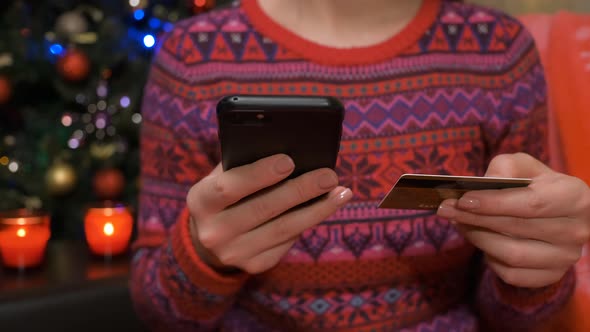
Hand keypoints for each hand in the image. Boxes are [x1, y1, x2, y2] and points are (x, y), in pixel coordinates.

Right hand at [186, 154, 351, 273]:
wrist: (210, 235)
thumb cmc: (225, 193)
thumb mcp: (223, 175)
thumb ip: (245, 163)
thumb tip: (293, 152)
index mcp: (200, 201)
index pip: (229, 187)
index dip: (259, 174)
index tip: (289, 160)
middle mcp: (213, 231)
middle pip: (263, 209)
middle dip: (300, 190)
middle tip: (329, 175)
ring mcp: (233, 253)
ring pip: (283, 229)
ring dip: (317, 209)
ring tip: (341, 192)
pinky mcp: (254, 266)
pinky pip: (287, 242)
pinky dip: (308, 222)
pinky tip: (325, 207)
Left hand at [437, 153, 589, 287]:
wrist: (553, 213)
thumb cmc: (534, 185)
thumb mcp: (522, 167)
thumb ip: (504, 167)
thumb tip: (485, 184)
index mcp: (575, 197)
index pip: (531, 203)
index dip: (494, 203)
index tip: (463, 200)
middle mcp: (577, 230)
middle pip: (516, 229)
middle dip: (475, 218)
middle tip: (446, 209)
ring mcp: (566, 258)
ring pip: (512, 255)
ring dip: (478, 238)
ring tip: (460, 223)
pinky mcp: (551, 276)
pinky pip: (511, 274)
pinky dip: (490, 258)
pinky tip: (482, 241)